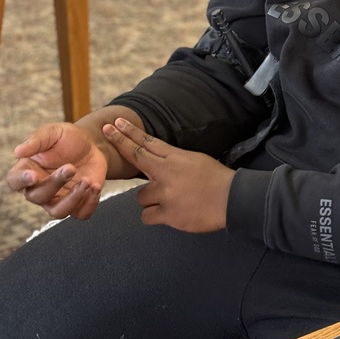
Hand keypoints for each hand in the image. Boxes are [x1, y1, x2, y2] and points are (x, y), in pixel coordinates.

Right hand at [8, 122, 107, 219]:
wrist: (92, 146)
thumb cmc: (67, 138)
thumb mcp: (53, 132)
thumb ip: (36, 140)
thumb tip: (17, 151)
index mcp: (28, 170)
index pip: (15, 181)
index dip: (21, 181)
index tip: (33, 175)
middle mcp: (39, 188)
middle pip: (37, 197)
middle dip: (55, 183)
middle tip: (71, 167)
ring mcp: (58, 199)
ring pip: (57, 212)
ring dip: (73, 199)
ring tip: (87, 181)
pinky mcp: (78, 204)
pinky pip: (81, 214)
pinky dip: (89, 203)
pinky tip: (96, 186)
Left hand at [102, 118, 234, 231]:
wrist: (232, 199)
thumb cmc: (215, 178)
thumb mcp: (194, 160)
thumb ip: (172, 160)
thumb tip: (155, 160)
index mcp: (175, 158)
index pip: (146, 142)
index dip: (128, 132)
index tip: (114, 122)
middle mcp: (166, 174)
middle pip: (136, 157)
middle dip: (119, 142)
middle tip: (107, 132)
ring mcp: (165, 195)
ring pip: (140, 196)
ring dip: (151, 199)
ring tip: (171, 200)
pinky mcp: (168, 215)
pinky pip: (147, 216)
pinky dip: (154, 215)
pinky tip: (168, 213)